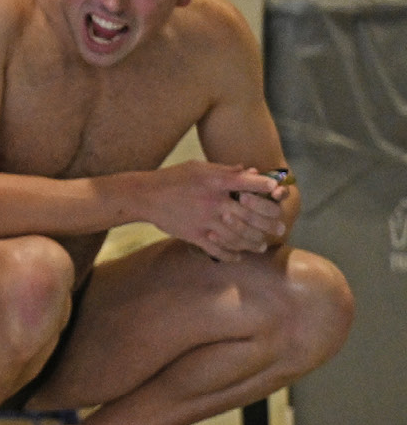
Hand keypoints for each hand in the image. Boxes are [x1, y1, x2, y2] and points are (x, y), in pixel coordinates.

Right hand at [141, 161, 288, 260]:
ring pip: (237, 236)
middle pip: (250, 215)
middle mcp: (213, 202)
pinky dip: (230, 254)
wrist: (145, 196)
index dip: (265, 186)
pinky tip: (238, 256)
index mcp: (215, 182)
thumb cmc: (172, 178)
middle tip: (280, 229)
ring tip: (261, 246)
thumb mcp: (198, 167)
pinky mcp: (194, 234)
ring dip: (253, 242)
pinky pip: (217, 249)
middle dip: (269, 223)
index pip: (247, 183)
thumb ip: (225, 170)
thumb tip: (249, 171)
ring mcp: (204, 220)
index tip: (276, 190)